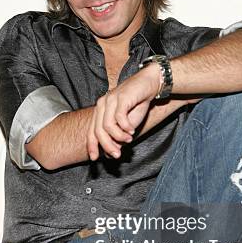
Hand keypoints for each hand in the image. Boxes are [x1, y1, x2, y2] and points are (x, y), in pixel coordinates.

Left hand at [86, 66, 200, 160]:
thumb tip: (112, 153)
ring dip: (118, 137)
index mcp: (100, 110)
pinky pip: (119, 117)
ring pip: (107, 125)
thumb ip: (118, 136)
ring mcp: (110, 99)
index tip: (95, 158)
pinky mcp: (121, 97)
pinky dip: (125, 127)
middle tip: (117, 154)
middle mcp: (102, 104)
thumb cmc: (138, 103)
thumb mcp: (127, 124)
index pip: (91, 131)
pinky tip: (132, 130)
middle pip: (98, 131)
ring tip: (129, 139)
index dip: (92, 146)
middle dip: (107, 146)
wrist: (149, 84)